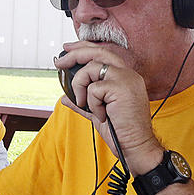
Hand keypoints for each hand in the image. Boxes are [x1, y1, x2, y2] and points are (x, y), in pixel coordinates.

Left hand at [55, 42, 163, 173]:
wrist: (135, 146)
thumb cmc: (120, 132)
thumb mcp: (96, 113)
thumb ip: (82, 103)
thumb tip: (65, 97)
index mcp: (124, 76)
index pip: (103, 53)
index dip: (83, 47)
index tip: (67, 49)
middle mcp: (127, 74)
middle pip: (97, 52)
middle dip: (74, 54)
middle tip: (59, 63)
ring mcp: (126, 79)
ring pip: (92, 67)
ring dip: (80, 85)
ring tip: (84, 103)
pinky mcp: (122, 88)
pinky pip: (94, 88)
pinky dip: (92, 103)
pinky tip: (101, 114)